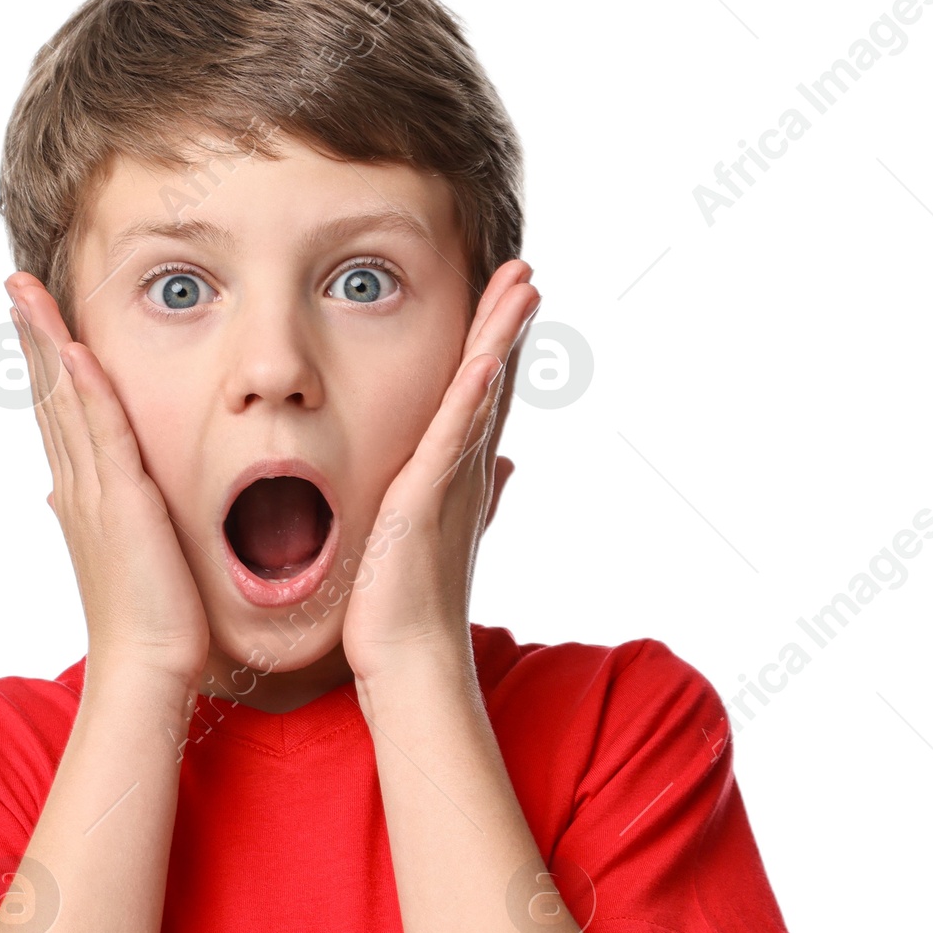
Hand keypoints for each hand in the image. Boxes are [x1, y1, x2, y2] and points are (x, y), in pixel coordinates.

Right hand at [5, 273, 210, 690]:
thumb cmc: (146, 618)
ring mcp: (93, 492)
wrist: (145, 665)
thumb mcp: (116, 554)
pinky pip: (100, 432)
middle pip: (48, 395)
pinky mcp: (121, 502)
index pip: (57, 414)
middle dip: (32, 335)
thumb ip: (94, 515)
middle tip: (16, 284)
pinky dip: (85, 389)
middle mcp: (77, 486)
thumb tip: (58, 494)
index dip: (42, 362)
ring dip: (46, 343)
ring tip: (28, 294)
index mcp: (80, 496)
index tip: (32, 316)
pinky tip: (72, 350)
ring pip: (64, 403)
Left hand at [340, 259, 539, 688]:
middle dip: (507, 325)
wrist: (408, 660)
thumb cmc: (408, 610)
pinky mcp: (429, 498)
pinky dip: (473, 395)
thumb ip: (469, 499)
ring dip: (501, 338)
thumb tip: (504, 470)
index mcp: (458, 478)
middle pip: (493, 381)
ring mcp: (452, 483)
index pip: (480, 399)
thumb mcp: (436, 539)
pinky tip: (486, 356)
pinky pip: (454, 435)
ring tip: (520, 285)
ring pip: (482, 394)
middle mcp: (465, 473)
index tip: (508, 299)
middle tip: (524, 271)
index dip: (497, 347)